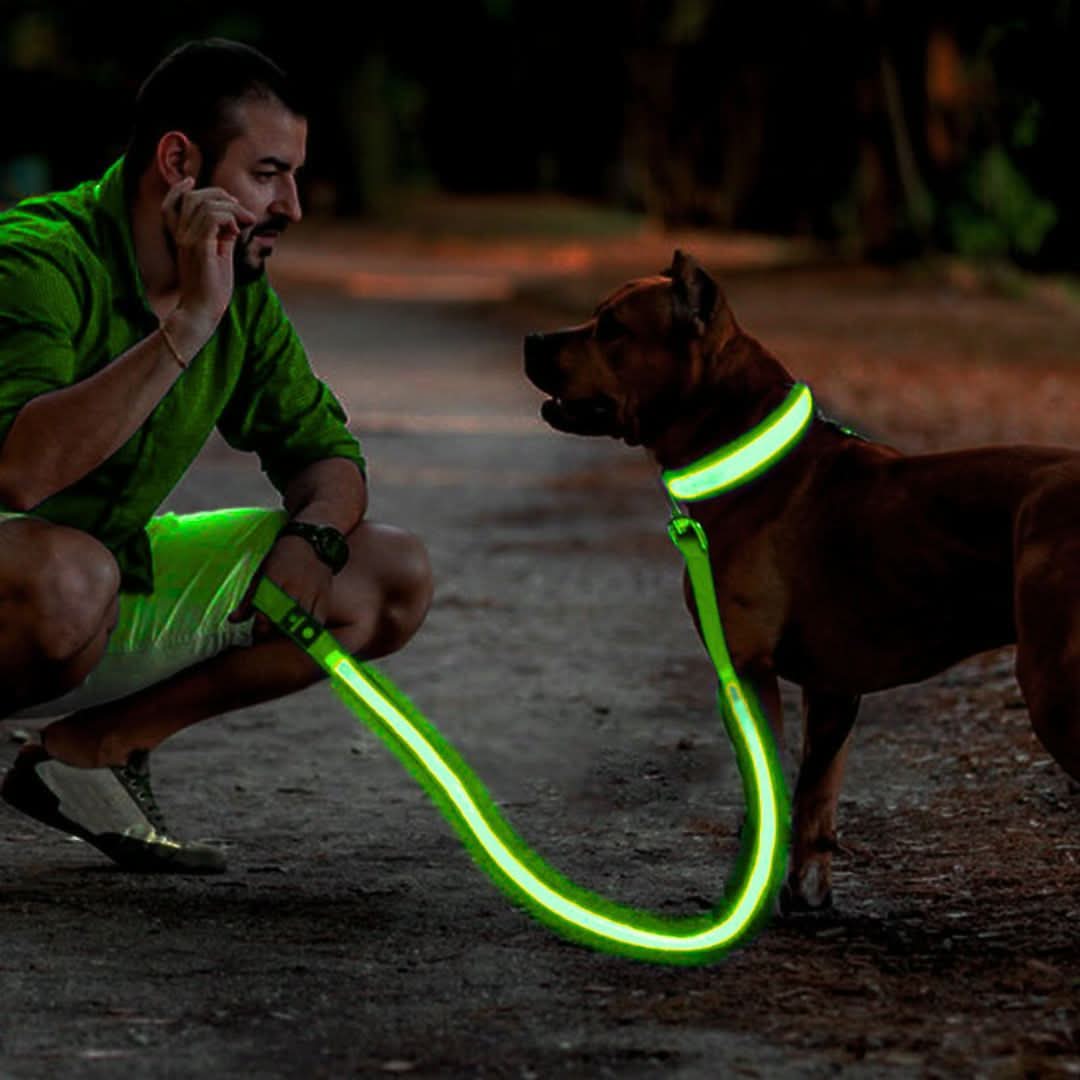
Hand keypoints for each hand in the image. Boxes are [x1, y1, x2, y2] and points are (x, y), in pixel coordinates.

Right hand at [162, 177, 256, 332]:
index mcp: (181, 236)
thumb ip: (222, 237)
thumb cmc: (211, 289)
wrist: (201, 311)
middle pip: (191, 196)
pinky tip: (238, 231)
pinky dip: (230, 218)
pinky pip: (213, 218)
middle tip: (240, 211)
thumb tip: (233, 222)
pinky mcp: (199, 247)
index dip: (182, 188)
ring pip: (204, 203)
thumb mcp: (219, 257)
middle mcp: (181, 234)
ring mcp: (188, 240)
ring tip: (245, 222)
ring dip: (231, 207)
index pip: (172, 202)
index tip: (199, 183)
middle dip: (219, 195)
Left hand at [228, 536, 334, 643]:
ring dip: (291, 631)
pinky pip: (318, 622)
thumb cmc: (281, 560)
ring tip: (282, 631)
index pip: (267, 607)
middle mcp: (295, 586)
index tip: (258, 625)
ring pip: (301, 623)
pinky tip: (301, 630)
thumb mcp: (261, 574)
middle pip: (284, 618)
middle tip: (268, 629)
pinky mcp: (325, 599)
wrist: (312, 545)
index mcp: (275, 578)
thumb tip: (233, 620)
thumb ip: (248, 599)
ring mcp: (312, 593)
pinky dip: (308, 630)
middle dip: (274, 628)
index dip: (262, 622)